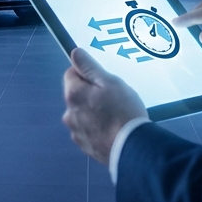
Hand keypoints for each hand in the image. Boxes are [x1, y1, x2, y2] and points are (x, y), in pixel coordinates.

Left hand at [62, 48, 147, 164]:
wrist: (132, 149)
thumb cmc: (123, 110)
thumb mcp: (110, 82)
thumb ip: (89, 67)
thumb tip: (74, 53)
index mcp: (73, 95)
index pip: (71, 74)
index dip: (87, 73)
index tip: (104, 81)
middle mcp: (69, 113)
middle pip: (77, 95)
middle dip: (90, 94)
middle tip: (113, 99)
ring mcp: (76, 132)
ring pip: (82, 114)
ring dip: (92, 112)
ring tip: (115, 117)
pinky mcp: (85, 147)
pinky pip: (88, 130)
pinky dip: (96, 129)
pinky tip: (112, 131)